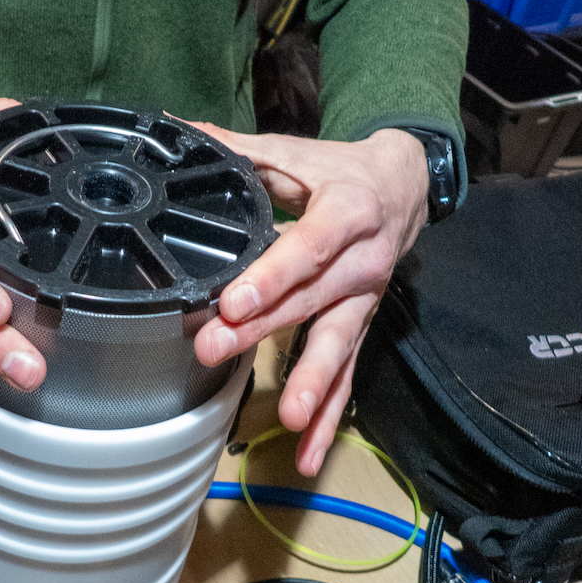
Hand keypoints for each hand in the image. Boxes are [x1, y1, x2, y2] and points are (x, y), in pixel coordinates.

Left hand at [191, 126, 428, 474]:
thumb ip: (238, 151)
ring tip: (292, 420)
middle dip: (265, 331)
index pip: (308, 246)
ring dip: (314, 385)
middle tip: (219, 350)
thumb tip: (177, 130)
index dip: (272, 274)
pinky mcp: (362, 327)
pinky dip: (331, 417)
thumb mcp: (295, 154)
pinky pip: (349, 377)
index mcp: (347, 211)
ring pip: (338, 345)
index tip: (234, 300)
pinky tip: (311, 452)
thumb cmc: (339, 171)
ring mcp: (365, 301)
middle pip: (312, 301)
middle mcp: (363, 261)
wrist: (404, 185)